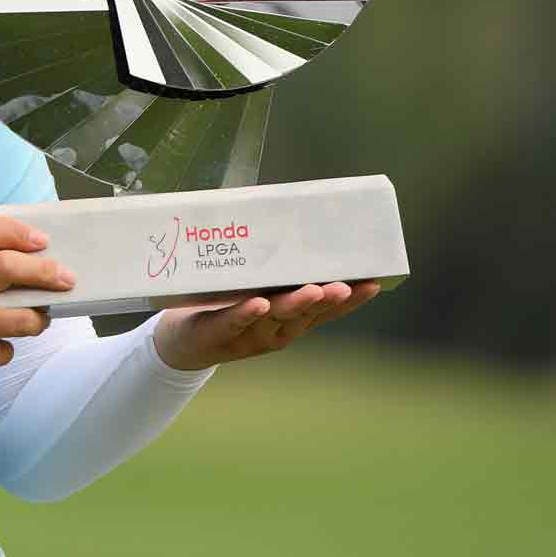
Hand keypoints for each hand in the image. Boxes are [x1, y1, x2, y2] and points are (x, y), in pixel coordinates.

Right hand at [0, 214, 75, 404]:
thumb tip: (29, 261)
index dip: (16, 231)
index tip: (41, 241)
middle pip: (8, 267)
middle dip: (46, 272)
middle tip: (67, 278)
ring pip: (20, 316)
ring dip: (39, 318)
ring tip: (40, 318)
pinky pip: (6, 350)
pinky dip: (6, 349)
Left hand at [152, 280, 381, 370]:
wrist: (180, 342)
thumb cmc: (224, 305)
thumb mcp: (253, 286)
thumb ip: (272, 265)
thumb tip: (288, 214)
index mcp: (289, 319)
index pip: (326, 311)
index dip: (351, 301)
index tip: (375, 282)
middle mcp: (275, 330)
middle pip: (306, 315)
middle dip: (328, 300)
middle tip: (348, 285)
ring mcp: (248, 335)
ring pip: (275, 318)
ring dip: (296, 304)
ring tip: (315, 289)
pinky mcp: (217, 333)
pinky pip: (233, 321)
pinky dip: (246, 313)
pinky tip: (259, 303)